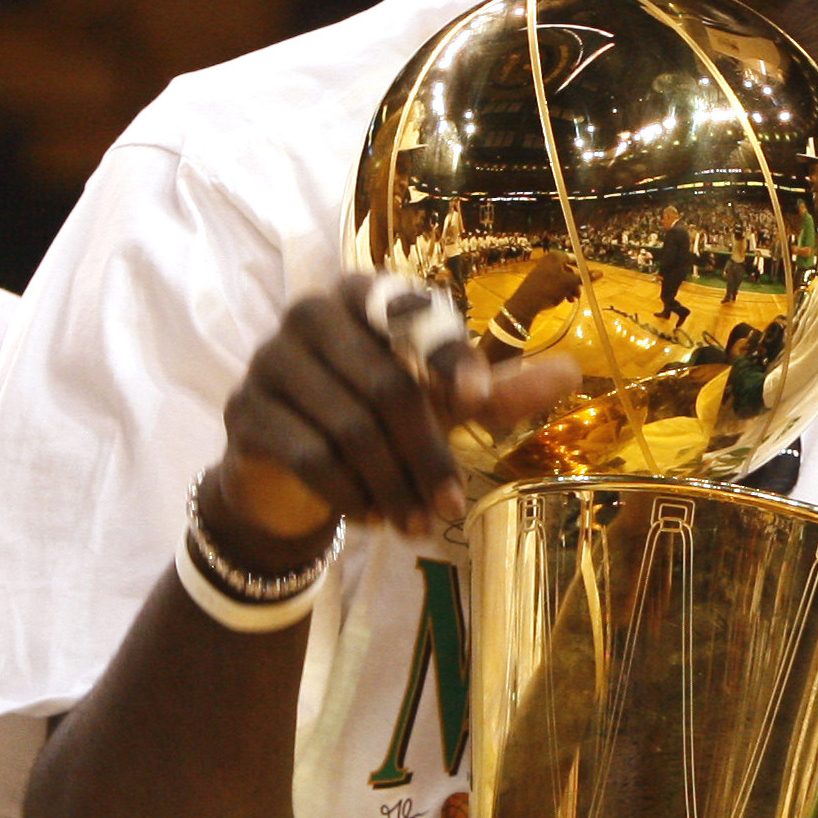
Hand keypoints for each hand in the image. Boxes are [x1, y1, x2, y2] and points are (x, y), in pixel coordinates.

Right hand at [213, 273, 580, 541]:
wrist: (286, 470)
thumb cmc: (375, 418)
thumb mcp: (440, 403)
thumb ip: (498, 389)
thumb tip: (572, 371)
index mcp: (364, 293)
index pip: (412, 315)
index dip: (449, 357)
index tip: (480, 403)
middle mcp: (310, 314)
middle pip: (385, 386)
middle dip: (426, 454)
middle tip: (454, 506)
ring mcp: (269, 360)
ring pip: (348, 428)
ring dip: (392, 485)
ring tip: (420, 524)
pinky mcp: (245, 411)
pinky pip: (308, 457)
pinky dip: (349, 494)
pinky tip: (373, 519)